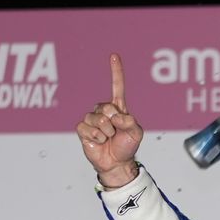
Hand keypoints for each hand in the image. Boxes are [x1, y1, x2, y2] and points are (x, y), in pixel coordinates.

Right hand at [76, 53, 143, 186]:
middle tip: (116, 133)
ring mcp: (92, 119)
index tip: (114, 56)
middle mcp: (104, 111)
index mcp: (118, 109)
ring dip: (106, 132)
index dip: (116, 72)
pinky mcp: (83, 129)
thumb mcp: (136, 133)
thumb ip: (130, 122)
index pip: (117, 87)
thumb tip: (116, 116)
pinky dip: (97, 137)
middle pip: (106, 108)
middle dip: (114, 123)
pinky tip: (99, 141)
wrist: (117, 163)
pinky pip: (88, 128)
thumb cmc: (127, 146)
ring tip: (108, 139)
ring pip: (97, 119)